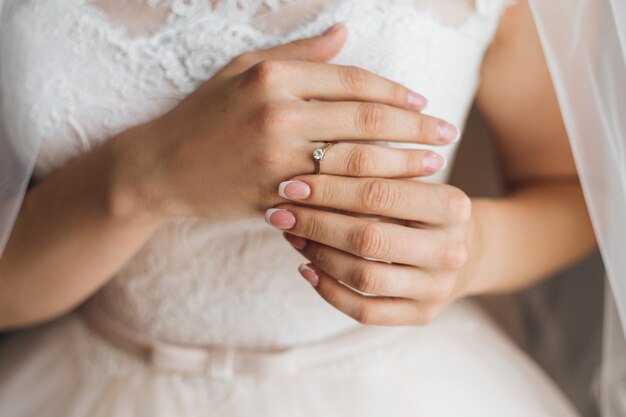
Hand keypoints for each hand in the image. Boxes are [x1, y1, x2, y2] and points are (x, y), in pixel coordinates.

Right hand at [127, 24, 456, 220]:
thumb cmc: (203, 114)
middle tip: (446, 133)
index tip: (423, 102)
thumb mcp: (242, 69)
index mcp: (273, 77)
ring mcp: (276, 159)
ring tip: (432, 163)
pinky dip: (366, 196)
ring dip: (401, 163)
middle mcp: (277, 115)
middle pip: (366, 119)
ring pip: (357, 161)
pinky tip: (391, 196)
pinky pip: (332, 197)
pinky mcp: (273, 196)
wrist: (160, 167)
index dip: (395, 91)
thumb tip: (345, 33)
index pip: (353, 80)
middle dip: (414, 127)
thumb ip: (297, 54)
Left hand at [265, 176, 479, 325]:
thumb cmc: (425, 208)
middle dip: (315, 223)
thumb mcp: (413, 181)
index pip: (379, 194)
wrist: (468, 251)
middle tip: (280, 212)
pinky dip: (329, 291)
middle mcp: (450, 251)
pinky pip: (365, 311)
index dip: (329, 189)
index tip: (291, 184)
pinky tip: (306, 269)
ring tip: (291, 235)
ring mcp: (437, 288)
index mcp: (452, 206)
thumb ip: (372, 172)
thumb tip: (305, 171)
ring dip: (317, 255)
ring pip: (363, 276)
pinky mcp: (422, 315)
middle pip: (368, 238)